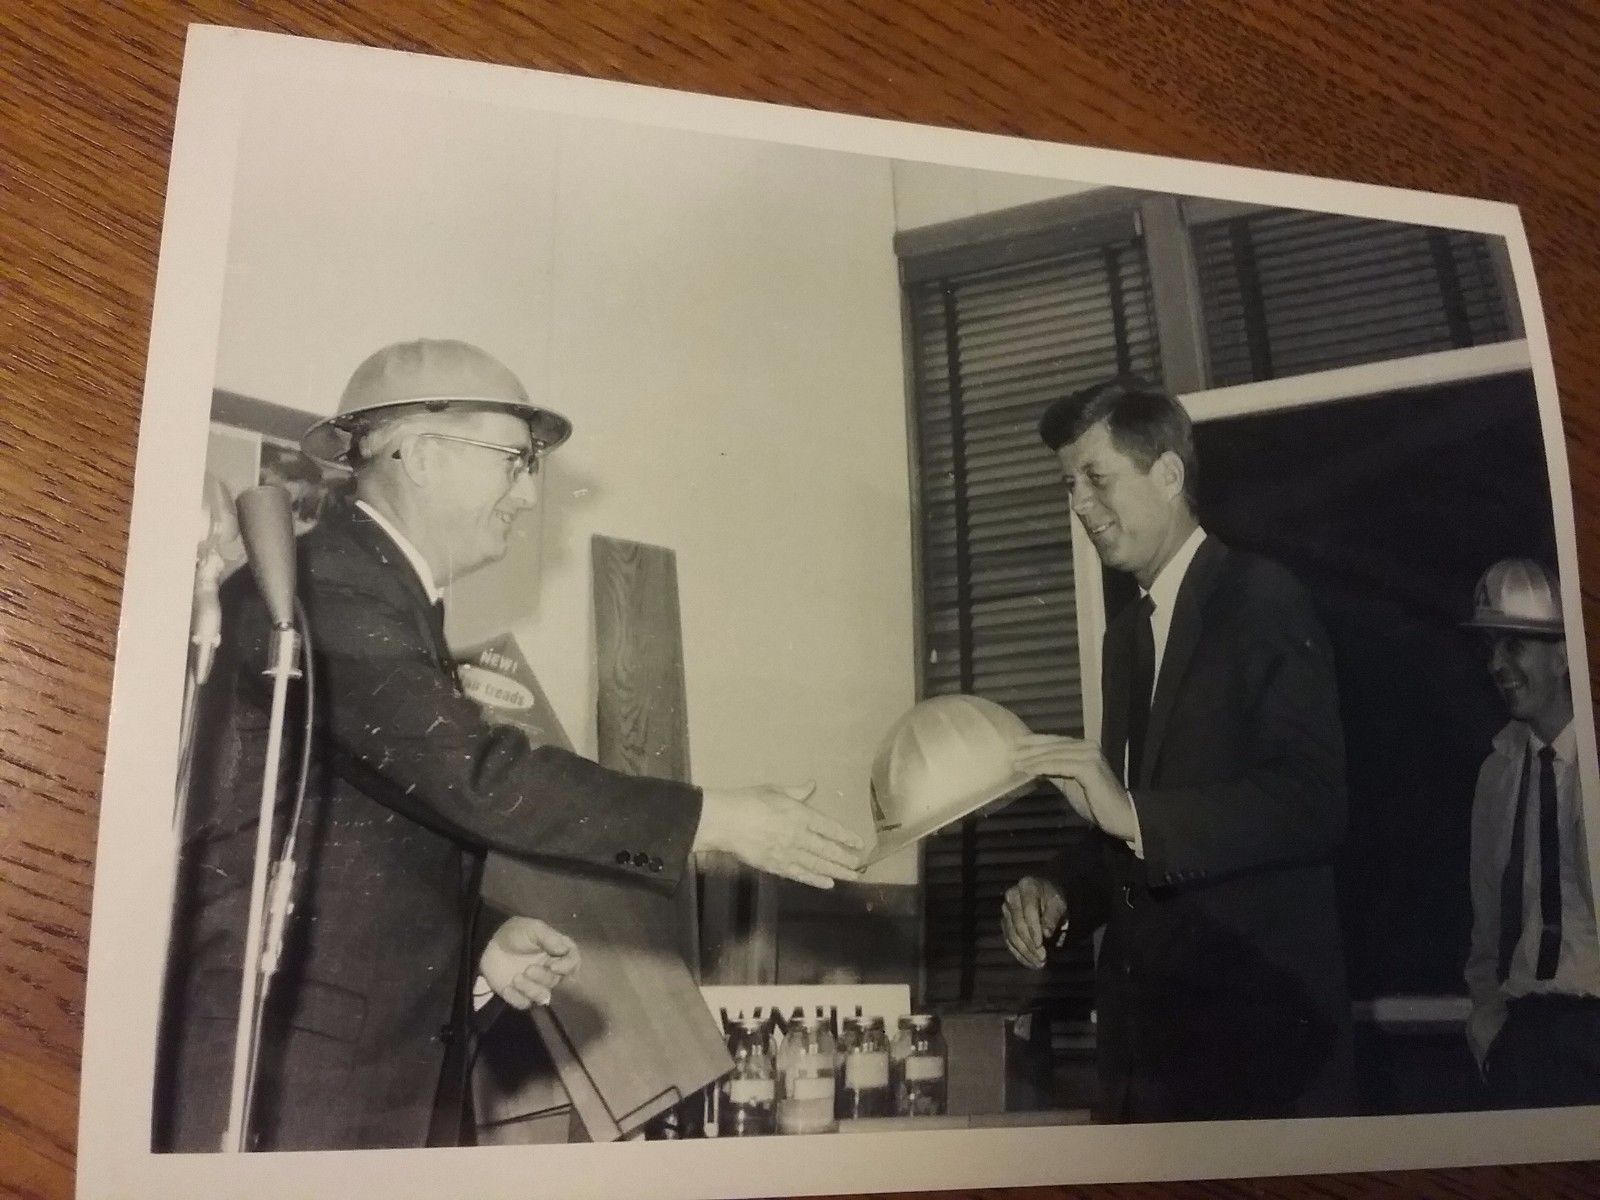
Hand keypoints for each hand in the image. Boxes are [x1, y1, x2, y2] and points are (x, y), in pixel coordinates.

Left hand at [479, 917, 580, 1009]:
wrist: (488, 944)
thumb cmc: (514, 934)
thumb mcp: (532, 928)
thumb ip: (549, 937)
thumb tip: (564, 950)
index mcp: (556, 953)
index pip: (573, 962)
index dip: (567, 967)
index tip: (555, 966)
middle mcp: (549, 970)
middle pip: (556, 981)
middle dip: (543, 977)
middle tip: (528, 969)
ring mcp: (534, 984)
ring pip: (542, 997)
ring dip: (531, 990)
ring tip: (516, 978)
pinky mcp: (519, 994)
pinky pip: (524, 1004)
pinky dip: (516, 998)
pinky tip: (507, 988)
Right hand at [693, 781, 865, 887]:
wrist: (726, 822)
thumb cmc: (749, 801)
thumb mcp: (775, 790)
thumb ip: (796, 791)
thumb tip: (812, 785)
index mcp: (801, 815)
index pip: (830, 828)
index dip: (846, 836)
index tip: (859, 843)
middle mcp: (799, 836)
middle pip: (827, 850)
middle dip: (845, 858)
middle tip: (859, 865)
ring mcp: (789, 853)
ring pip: (818, 865)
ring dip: (836, 871)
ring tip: (852, 877)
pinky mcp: (776, 866)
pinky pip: (800, 875)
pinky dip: (815, 880)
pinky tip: (828, 884)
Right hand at [1001, 875, 1066, 968]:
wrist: (1045, 895)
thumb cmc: (1053, 898)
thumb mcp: (1059, 903)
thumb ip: (1053, 916)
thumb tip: (1046, 933)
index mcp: (1027, 886)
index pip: (1028, 910)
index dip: (1034, 929)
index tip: (1041, 944)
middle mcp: (1011, 896)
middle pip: (1018, 924)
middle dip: (1030, 944)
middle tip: (1043, 959)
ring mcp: (1005, 910)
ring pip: (1012, 935)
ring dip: (1025, 952)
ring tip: (1039, 964)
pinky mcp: (1004, 922)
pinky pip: (1008, 940)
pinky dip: (1019, 954)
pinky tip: (1030, 963)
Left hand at [1012, 733, 1137, 843]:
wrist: (1119, 815)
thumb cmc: (1095, 801)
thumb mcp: (1069, 783)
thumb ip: (1054, 771)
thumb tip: (1033, 764)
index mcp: (1085, 747)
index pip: (1056, 741)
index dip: (1035, 741)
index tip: (1015, 743)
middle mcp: (1088, 746)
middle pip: (1053, 745)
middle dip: (1030, 749)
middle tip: (1010, 752)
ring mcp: (1090, 755)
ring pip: (1055, 754)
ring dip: (1033, 759)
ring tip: (1016, 763)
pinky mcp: (1089, 768)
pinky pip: (1060, 765)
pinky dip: (1043, 767)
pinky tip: (1029, 771)